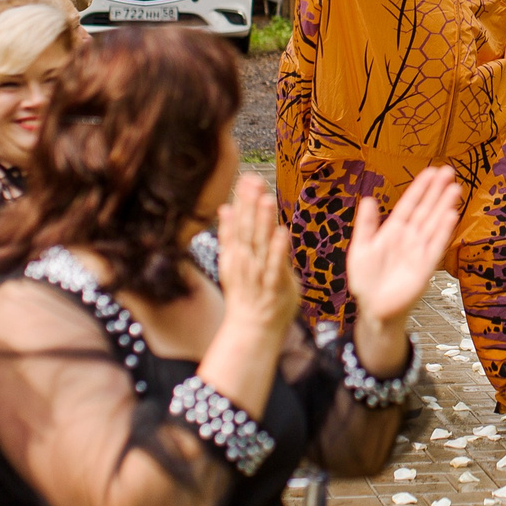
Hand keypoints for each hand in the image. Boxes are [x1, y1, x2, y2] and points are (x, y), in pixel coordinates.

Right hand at [214, 173, 300, 339]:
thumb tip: (225, 208)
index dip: (241, 200)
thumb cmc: (246, 293)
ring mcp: (259, 273)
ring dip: (262, 222)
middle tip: (254, 181)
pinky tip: (281, 232)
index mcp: (236, 253)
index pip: (237, 221)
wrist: (251, 328)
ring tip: (266, 199)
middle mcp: (245, 260)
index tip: (245, 177)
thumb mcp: (232, 262)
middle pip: (247, 228)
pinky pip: (276, 265)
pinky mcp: (274, 285)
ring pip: (260, 244)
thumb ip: (230, 235)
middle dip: (250, 204)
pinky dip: (277, 250)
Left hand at [346, 165, 463, 329]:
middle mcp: (408, 238)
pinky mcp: (425, 267)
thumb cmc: (366, 281)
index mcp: (392, 231)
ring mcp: (418, 251)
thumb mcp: (360, 248)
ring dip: (444, 207)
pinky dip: (443, 231)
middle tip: (449, 172)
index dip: (420, 188)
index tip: (431, 172)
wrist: (373, 309)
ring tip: (454, 189)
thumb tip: (367, 199)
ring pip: (433, 224)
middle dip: (437, 191)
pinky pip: (435, 245)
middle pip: (425, 210)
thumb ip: (365, 225)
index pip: (409, 205)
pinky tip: (451, 216)